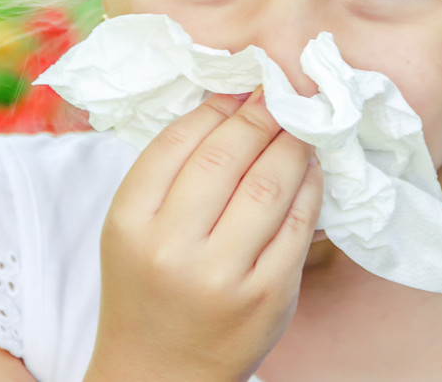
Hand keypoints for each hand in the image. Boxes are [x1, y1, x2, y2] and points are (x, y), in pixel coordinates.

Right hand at [85, 88, 324, 381]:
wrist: (161, 372)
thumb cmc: (147, 287)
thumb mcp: (132, 228)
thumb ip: (168, 172)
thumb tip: (228, 103)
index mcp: (130, 224)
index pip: (177, 143)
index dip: (215, 107)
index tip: (239, 88)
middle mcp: (172, 249)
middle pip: (225, 158)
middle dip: (259, 116)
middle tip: (279, 93)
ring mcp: (223, 276)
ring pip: (268, 185)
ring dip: (291, 143)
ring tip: (300, 124)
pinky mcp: (268, 296)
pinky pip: (297, 224)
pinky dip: (310, 186)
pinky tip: (311, 168)